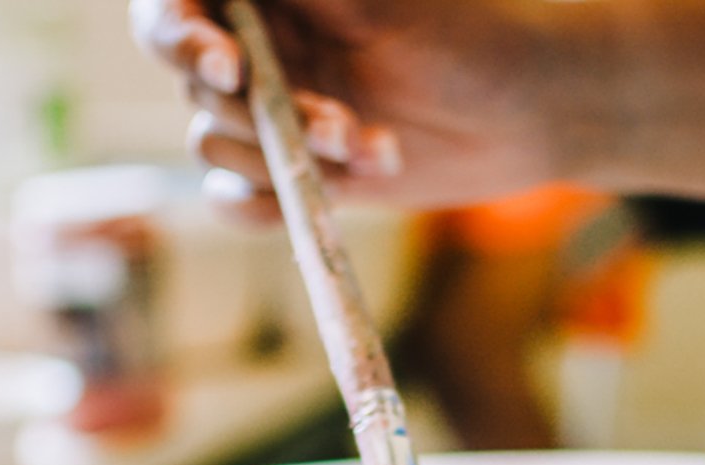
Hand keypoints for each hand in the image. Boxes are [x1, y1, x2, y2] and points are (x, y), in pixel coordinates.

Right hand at [128, 0, 584, 214]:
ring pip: (214, 144)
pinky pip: (236, 200)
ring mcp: (269, 108)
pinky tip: (349, 186)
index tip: (226, 64)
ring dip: (286, 159)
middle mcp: (254, 40)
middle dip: (261, 111)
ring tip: (374, 149)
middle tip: (335, 124)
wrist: (532, 109)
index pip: (172, 4)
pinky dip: (276, 204)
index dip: (177, 32)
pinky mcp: (290, 170)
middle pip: (192, 82)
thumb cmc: (472, 28)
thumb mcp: (385, 1)